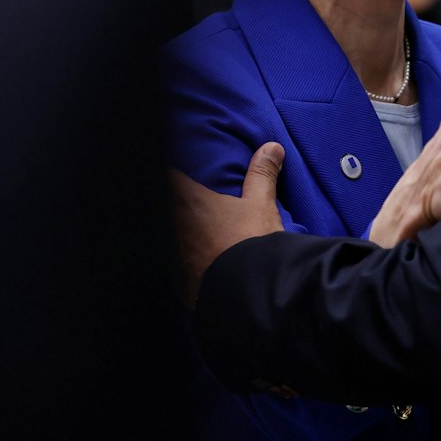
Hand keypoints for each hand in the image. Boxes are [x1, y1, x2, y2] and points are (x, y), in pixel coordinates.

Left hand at [170, 141, 286, 305]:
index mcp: (191, 201)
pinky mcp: (179, 279)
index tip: (182, 172)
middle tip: (193, 203)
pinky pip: (175, 263)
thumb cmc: (254, 242)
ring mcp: (174, 254)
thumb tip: (271, 147)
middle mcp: (176, 225)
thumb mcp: (262, 205)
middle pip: (169, 206)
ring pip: (171, 236)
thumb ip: (262, 174)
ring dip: (180, 232)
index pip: (171, 177)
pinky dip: (183, 260)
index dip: (176, 173)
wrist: (251, 293)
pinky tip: (198, 261)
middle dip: (179, 204)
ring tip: (198, 233)